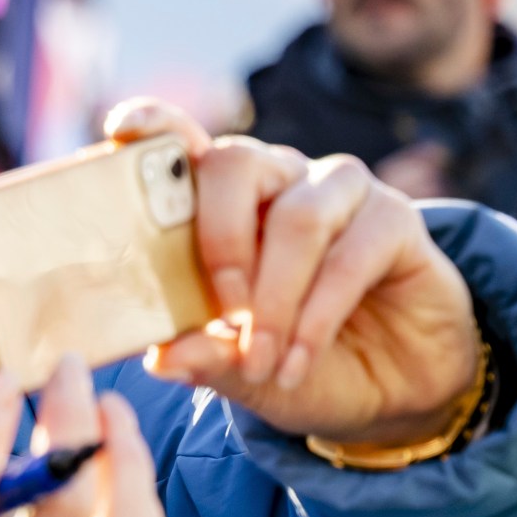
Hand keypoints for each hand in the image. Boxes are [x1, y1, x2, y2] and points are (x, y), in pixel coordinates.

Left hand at [105, 99, 480, 447]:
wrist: (385, 389)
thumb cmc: (291, 360)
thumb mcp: (235, 368)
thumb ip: (202, 356)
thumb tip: (163, 358)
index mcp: (221, 201)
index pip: (184, 143)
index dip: (156, 127)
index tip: (122, 130)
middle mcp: (278, 179)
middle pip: (236, 163)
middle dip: (219, 241)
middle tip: (223, 315)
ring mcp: (339, 191)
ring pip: (297, 219)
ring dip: (273, 301)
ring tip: (259, 362)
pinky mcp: (395, 219)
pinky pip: (349, 258)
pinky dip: (315, 320)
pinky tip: (295, 363)